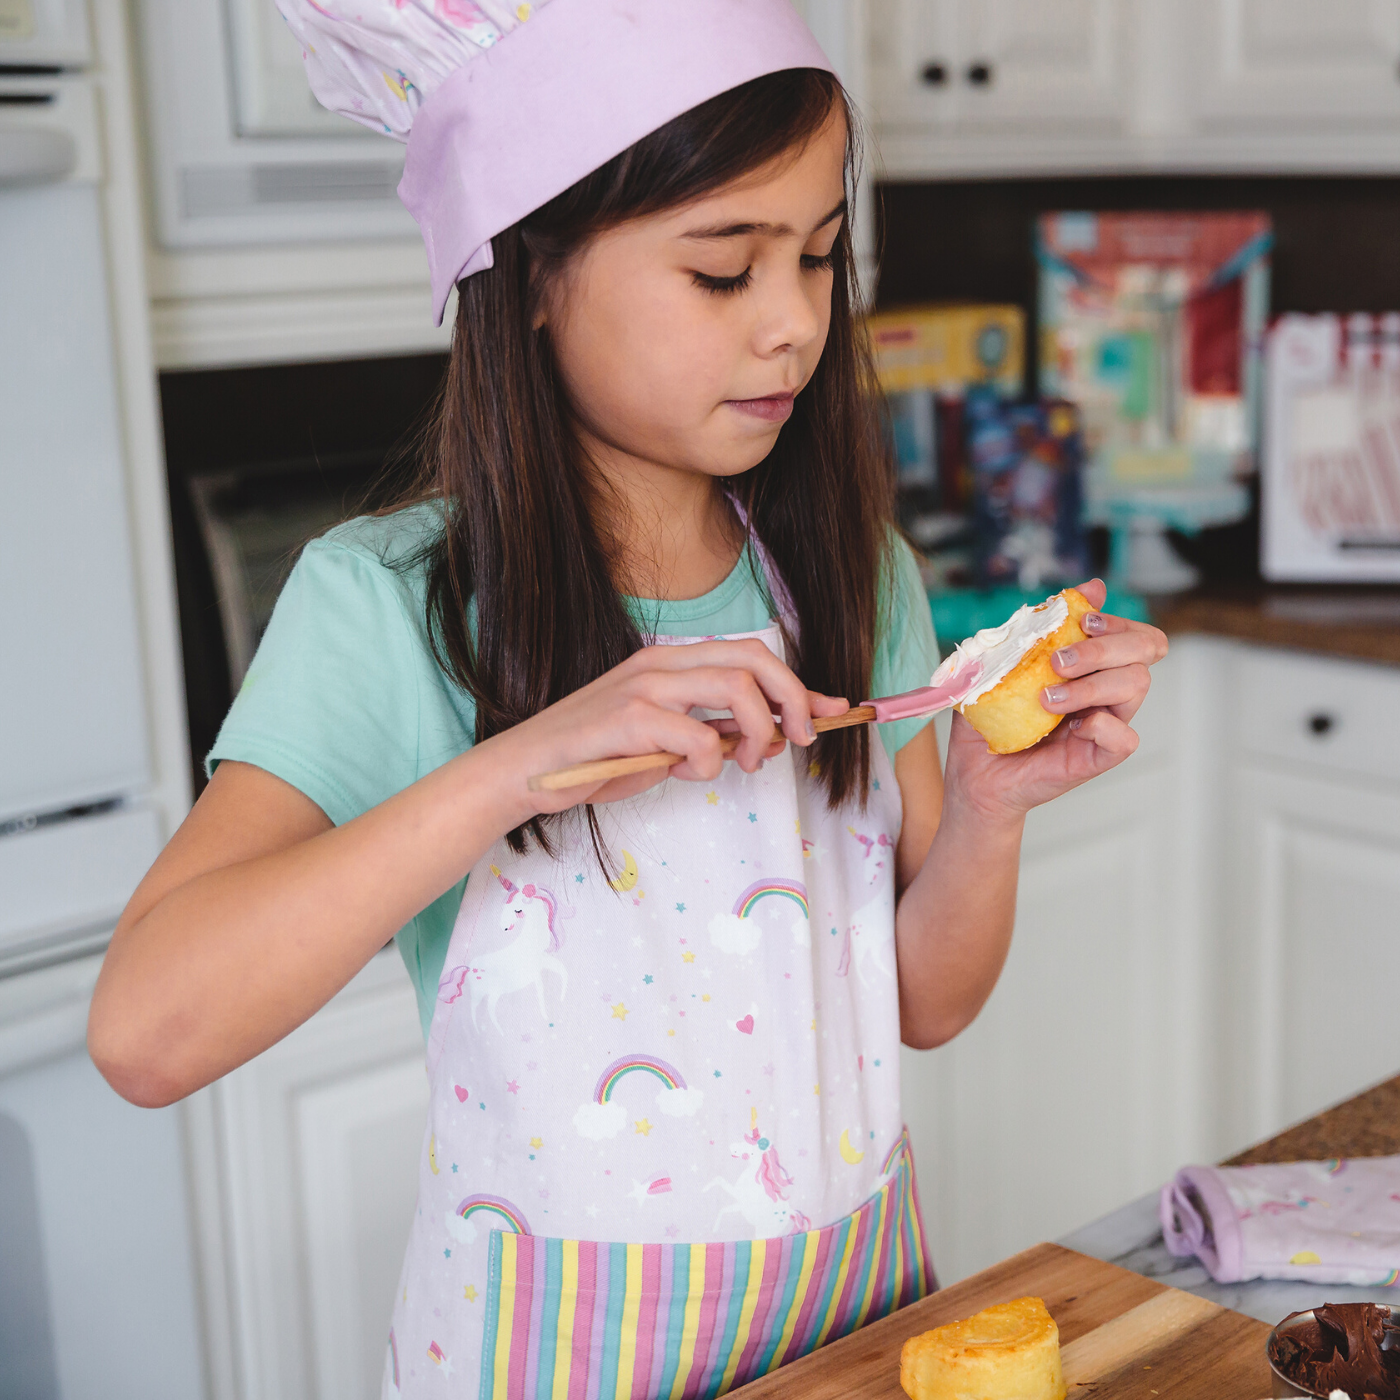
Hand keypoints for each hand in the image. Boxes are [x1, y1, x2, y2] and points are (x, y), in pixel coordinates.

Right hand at [477, 639, 849, 822]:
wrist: (525, 771)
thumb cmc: (596, 757)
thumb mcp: (666, 742)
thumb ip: (714, 731)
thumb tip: (775, 736)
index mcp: (671, 663)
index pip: (750, 655)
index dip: (798, 682)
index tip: (832, 709)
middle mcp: (660, 664)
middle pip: (753, 659)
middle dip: (793, 697)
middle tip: (801, 740)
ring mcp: (643, 687)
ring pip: (734, 685)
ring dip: (759, 729)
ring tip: (748, 762)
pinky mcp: (627, 720)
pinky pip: (694, 735)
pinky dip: (707, 760)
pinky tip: (688, 773)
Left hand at [943, 579, 1167, 823]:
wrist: (974, 773)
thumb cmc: (989, 718)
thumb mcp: (1003, 663)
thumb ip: (1039, 625)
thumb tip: (1092, 587)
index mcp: (1091, 666)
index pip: (1135, 633)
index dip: (1118, 621)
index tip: (1081, 620)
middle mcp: (1105, 691)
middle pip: (1145, 651)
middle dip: (1105, 646)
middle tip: (1058, 661)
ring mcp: (1105, 723)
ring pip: (1136, 685)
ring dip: (1091, 684)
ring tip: (1046, 698)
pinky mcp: (1098, 756)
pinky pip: (1125, 737)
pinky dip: (1100, 725)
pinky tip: (1068, 727)